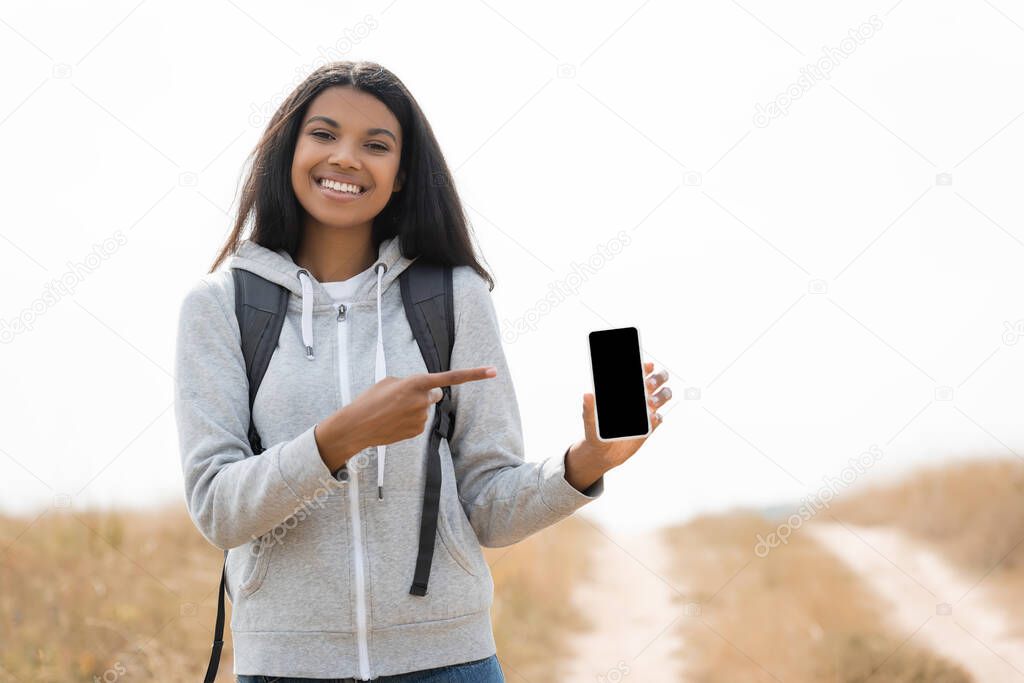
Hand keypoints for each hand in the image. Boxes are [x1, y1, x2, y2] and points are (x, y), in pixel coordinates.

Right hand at [339, 366, 497, 451]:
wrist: (357, 425)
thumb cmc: (370, 399)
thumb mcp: (390, 382)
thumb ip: (412, 383)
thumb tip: (426, 392)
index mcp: (416, 382)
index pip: (451, 377)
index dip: (474, 374)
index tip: (493, 370)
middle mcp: (423, 400)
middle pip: (435, 394)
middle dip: (424, 395)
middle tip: (402, 399)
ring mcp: (421, 417)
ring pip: (425, 409)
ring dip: (414, 408)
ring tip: (392, 411)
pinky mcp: (417, 431)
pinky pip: (419, 422)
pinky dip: (409, 421)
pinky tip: (394, 422)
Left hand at [574, 361, 671, 471]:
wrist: (603, 452)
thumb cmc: (595, 430)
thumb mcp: (590, 419)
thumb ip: (590, 408)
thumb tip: (587, 394)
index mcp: (626, 389)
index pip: (640, 372)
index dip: (645, 367)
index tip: (646, 366)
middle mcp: (639, 396)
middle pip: (658, 379)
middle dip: (658, 378)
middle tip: (647, 385)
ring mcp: (646, 410)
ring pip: (663, 395)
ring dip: (661, 395)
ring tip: (650, 403)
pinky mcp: (650, 426)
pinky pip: (659, 418)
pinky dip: (657, 417)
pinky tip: (650, 419)